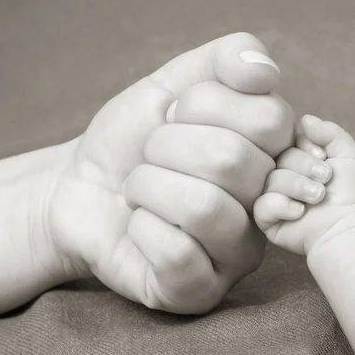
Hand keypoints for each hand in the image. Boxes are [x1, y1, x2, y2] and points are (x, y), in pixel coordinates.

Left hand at [47, 33, 293, 312]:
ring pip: (204, 207)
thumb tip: (266, 71)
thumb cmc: (133, 141)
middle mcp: (267, 208)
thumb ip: (225, 62)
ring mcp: (238, 256)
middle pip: (231, 160)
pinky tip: (139, 226)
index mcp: (272, 157)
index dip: (203, 107)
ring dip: (149, 186)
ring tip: (142, 191)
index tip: (177, 117)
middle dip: (166, 145)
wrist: (82, 188)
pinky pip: (177, 252)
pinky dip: (140, 226)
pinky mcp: (201, 292)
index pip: (270, 119)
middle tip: (151, 156)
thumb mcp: (172, 86)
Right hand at [254, 115, 354, 255]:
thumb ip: (329, 131)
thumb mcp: (349, 154)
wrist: (349, 227)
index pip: (288, 139)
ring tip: (318, 198)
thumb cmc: (353, 193)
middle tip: (326, 181)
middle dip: (306, 168)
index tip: (324, 156)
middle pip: (280, 158)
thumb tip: (305, 118)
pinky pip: (261, 204)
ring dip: (299, 187)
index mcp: (301, 159)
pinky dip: (282, 206)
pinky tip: (300, 213)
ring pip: (271, 179)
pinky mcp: (267, 219)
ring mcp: (274, 197)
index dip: (305, 146)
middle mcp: (285, 176)